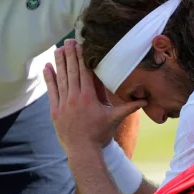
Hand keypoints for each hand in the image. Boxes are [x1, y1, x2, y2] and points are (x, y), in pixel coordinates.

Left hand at [44, 39, 145, 154]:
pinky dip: (49, 79)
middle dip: (70, 55)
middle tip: (68, 41)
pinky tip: (47, 67)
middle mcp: (75, 97)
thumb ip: (129, 107)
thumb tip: (146, 100)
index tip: (79, 45)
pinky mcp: (55, 111)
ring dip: (59, 63)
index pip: (84, 72)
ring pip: (61, 79)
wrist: (83, 152)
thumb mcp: (115, 119)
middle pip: (72, 72)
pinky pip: (51, 91)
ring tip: (58, 49)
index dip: (81, 57)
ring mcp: (63, 104)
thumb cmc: (100, 135)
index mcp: (89, 97)